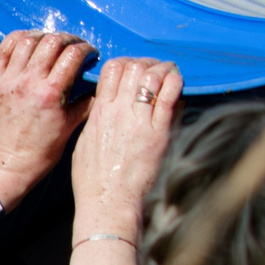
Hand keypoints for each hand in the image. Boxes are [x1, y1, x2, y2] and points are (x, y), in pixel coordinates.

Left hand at [0, 30, 98, 200]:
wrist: (9, 164)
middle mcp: (28, 82)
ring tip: (52, 41)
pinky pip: (3, 50)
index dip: (86, 49)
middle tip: (74, 45)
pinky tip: (28, 40)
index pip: (73, 55)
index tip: (90, 53)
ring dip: (43, 35)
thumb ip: (87, 102)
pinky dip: (16, 39)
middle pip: (51, 42)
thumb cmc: (41, 151)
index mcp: (51, 93)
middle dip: (68, 38)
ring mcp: (9, 81)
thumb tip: (99, 84)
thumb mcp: (71, 127)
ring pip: (27, 41)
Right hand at [70, 56, 182, 239]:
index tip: (135, 68)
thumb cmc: (93, 180)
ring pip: (152, 76)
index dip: (126, 62)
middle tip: (156, 68)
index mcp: (99, 113)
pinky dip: (175, 82)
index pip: (112, 69)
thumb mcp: (86, 143)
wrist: (107, 202)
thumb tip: (107, 108)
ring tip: (170, 71)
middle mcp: (118, 111)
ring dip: (164, 68)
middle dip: (147, 63)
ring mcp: (139, 121)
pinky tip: (178, 81)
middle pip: (133, 67)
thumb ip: (98, 121)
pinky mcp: (158, 133)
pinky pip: (169, 97)